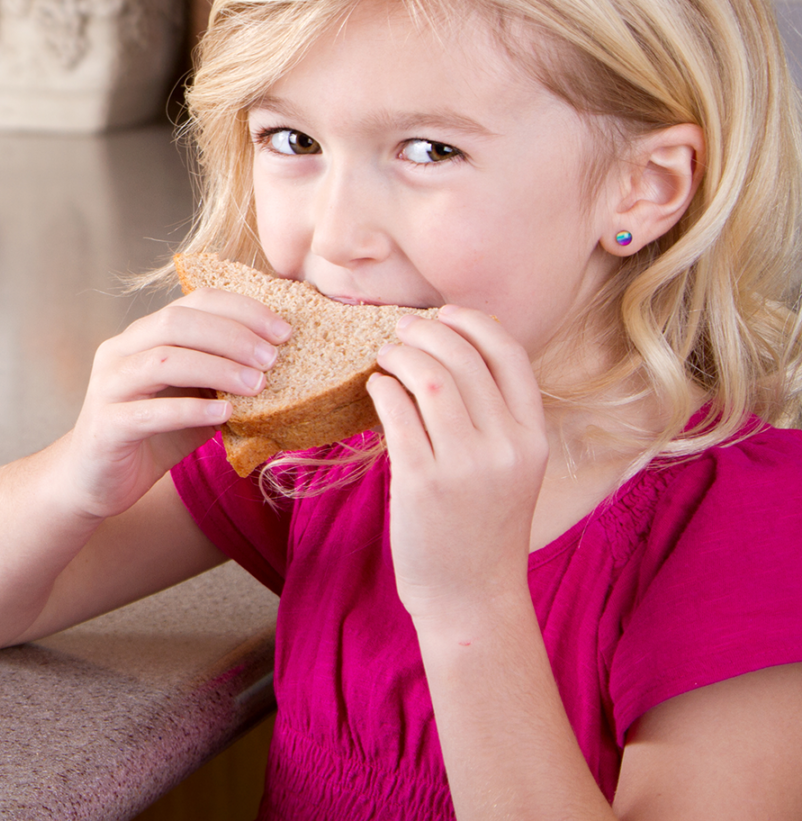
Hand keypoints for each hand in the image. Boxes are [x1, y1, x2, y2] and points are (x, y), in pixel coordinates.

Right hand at [61, 288, 291, 520]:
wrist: (96, 481)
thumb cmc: (153, 436)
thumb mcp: (194, 399)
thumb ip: (223, 379)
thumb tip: (280, 366)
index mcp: (143, 335)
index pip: (194, 302)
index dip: (242, 309)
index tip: (283, 330)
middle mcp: (120, 351)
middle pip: (176, 322)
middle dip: (232, 336)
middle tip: (273, 358)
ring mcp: (108, 385)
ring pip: (163, 360)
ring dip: (217, 369)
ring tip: (257, 386)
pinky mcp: (106, 424)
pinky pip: (150, 412)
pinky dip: (191, 410)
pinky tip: (225, 416)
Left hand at [369, 306, 548, 628]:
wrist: (471, 596)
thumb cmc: (482, 527)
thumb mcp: (511, 469)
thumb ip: (495, 418)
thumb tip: (451, 353)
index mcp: (533, 437)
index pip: (510, 355)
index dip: (473, 323)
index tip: (444, 313)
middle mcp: (505, 447)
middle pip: (463, 358)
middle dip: (426, 332)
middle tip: (399, 331)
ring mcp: (465, 465)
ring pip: (429, 378)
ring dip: (400, 356)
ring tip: (384, 357)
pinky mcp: (421, 482)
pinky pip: (397, 412)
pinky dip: (382, 388)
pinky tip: (375, 388)